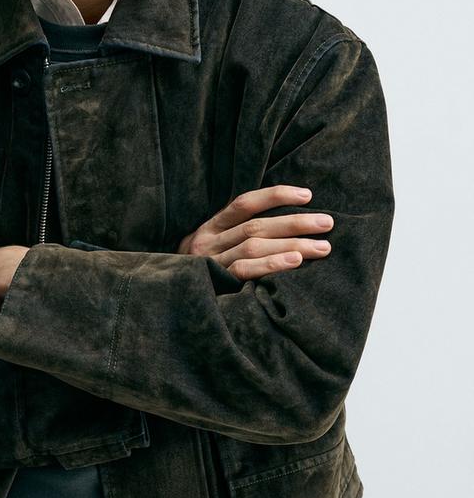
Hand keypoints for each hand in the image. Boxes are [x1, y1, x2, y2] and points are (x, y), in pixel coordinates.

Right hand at [177, 185, 332, 280]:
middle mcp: (208, 241)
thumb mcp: (214, 248)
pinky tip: (295, 263)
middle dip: (295, 223)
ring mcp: (210, 263)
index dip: (276, 196)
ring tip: (322, 247)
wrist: (170, 302)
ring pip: (254, 246)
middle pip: (256, 226)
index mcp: (210, 227)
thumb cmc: (203, 273)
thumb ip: (237, 235)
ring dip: (292, 245)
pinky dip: (271, 264)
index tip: (308, 195)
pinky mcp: (215, 284)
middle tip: (327, 223)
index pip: (244, 203)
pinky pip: (245, 271)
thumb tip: (286, 225)